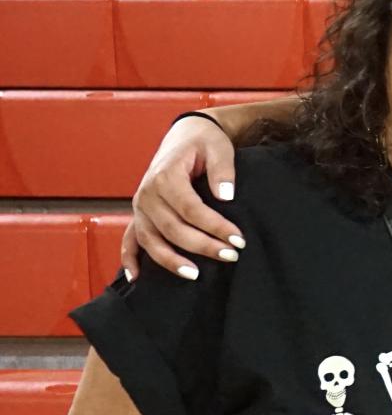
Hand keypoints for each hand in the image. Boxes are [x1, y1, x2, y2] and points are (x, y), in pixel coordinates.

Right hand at [119, 116, 245, 281]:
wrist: (186, 136)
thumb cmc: (204, 144)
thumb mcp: (218, 148)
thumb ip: (222, 170)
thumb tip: (225, 195)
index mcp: (165, 176)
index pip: (191, 209)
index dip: (215, 226)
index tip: (238, 239)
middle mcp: (147, 194)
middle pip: (172, 228)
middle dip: (203, 246)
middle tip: (231, 255)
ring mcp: (140, 207)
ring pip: (151, 240)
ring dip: (171, 260)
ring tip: (196, 274)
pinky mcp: (140, 215)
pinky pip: (130, 239)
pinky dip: (129, 259)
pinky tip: (135, 278)